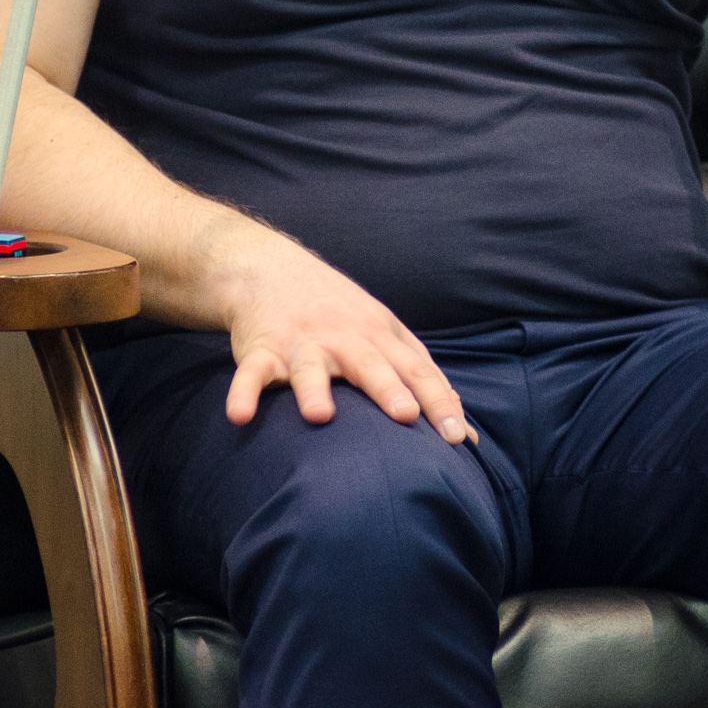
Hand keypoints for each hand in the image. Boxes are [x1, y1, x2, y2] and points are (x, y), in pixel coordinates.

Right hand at [213, 227, 468, 443]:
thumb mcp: (387, 335)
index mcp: (380, 335)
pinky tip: (240, 415)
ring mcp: (302, 342)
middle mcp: (344, 337)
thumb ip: (423, 380)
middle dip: (388, 389)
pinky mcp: (261, 349)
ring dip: (315, 389)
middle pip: (370, 364)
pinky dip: (244, 392)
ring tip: (320, 415)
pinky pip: (251, 373)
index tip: (456, 438)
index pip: (416, 369)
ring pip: (310, 368)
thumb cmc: (342, 314)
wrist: (272, 269)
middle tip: (406, 415)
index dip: (437, 401)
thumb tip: (467, 436)